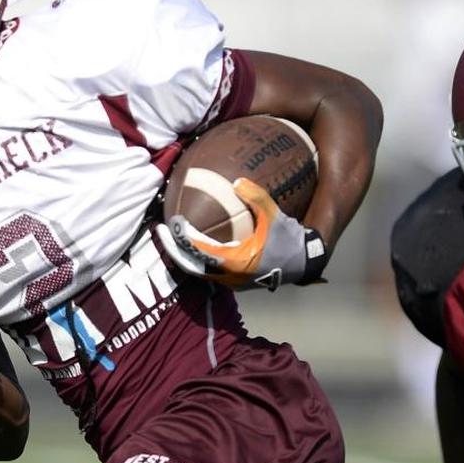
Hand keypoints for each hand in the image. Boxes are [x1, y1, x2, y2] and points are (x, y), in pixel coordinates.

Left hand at [156, 178, 323, 290]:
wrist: (303, 263)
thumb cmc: (288, 239)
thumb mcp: (274, 215)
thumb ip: (256, 197)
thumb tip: (237, 181)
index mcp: (237, 262)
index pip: (201, 252)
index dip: (184, 239)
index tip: (172, 223)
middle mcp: (230, 277)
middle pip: (192, 266)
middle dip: (174, 249)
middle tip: (160, 231)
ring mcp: (231, 281)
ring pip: (198, 270)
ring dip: (183, 254)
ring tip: (170, 237)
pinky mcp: (233, 281)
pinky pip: (208, 270)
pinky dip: (196, 257)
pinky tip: (191, 242)